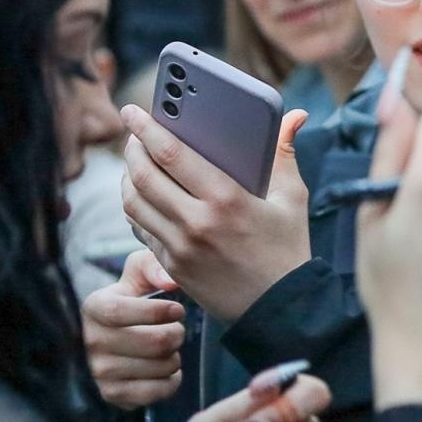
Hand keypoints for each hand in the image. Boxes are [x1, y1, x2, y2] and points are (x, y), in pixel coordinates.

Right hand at [82, 249, 186, 408]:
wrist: (122, 335)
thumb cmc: (136, 298)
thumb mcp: (140, 273)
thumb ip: (153, 266)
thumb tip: (169, 283)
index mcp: (94, 307)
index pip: (120, 312)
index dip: (156, 312)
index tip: (178, 309)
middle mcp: (91, 341)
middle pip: (152, 343)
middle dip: (176, 335)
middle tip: (178, 330)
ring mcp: (100, 371)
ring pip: (158, 368)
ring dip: (175, 358)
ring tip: (170, 349)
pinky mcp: (112, 394)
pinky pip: (155, 392)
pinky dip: (171, 382)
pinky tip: (168, 370)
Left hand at [120, 105, 312, 321]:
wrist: (281, 310)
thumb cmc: (288, 249)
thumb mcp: (292, 199)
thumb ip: (285, 153)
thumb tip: (295, 116)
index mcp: (226, 199)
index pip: (171, 154)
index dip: (146, 128)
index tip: (132, 111)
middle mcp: (197, 223)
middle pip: (143, 176)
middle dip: (131, 148)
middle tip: (132, 135)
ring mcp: (180, 248)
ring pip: (133, 203)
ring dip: (126, 177)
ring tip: (134, 162)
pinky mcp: (172, 266)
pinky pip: (141, 230)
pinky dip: (135, 207)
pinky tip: (142, 196)